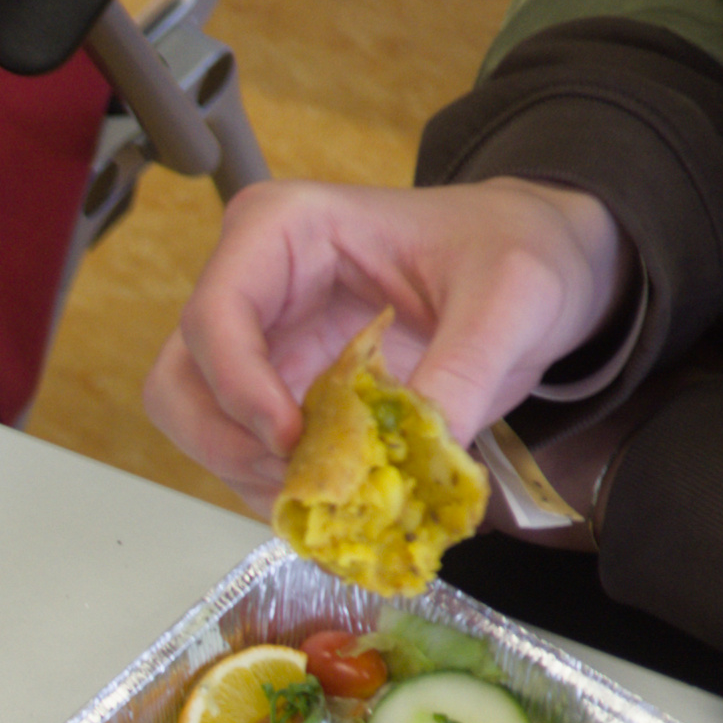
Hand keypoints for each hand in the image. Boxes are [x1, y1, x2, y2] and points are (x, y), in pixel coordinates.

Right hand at [146, 180, 628, 510]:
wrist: (540, 265)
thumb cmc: (518, 249)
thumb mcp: (514, 298)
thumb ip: (466, 370)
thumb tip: (419, 455)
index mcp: (285, 231)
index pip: (215, 317)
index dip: (239, 390)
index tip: (295, 441)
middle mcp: (253, 287)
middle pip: (182, 382)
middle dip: (231, 444)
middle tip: (305, 480)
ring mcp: (260, 346)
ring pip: (199, 427)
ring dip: (251, 475)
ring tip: (334, 491)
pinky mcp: (279, 394)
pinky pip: (242, 455)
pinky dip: (278, 488)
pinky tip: (341, 492)